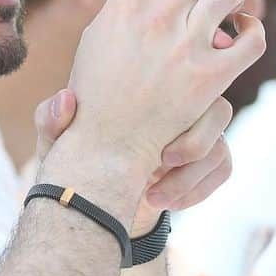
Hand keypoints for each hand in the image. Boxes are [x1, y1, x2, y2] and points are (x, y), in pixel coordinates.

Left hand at [34, 89, 233, 235]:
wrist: (101, 200)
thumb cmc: (79, 160)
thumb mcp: (58, 144)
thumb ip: (52, 123)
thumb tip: (64, 99)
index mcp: (147, 90)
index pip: (180, 73)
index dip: (182, 90)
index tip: (156, 131)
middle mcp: (181, 104)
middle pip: (216, 108)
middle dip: (193, 140)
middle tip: (160, 161)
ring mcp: (201, 132)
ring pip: (218, 144)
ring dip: (190, 174)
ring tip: (152, 195)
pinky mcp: (212, 159)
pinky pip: (222, 167)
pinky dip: (196, 189)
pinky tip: (164, 201)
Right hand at [52, 0, 263, 182]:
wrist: (107, 142)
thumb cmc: (99, 89)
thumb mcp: (99, 33)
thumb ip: (131, 0)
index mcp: (126, 3)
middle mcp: (157, 19)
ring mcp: (185, 48)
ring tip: (223, 14)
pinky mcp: (210, 78)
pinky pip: (252, 37)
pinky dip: (252, 30)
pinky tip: (241, 33)